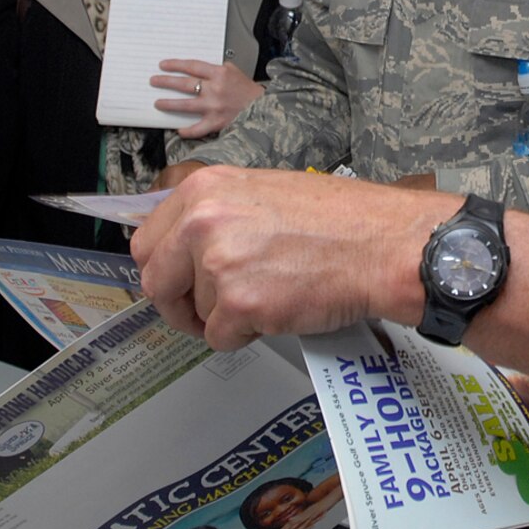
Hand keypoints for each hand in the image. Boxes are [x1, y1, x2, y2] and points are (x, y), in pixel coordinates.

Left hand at [131, 166, 438, 348]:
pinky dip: (246, 335)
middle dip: (176, 302)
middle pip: (155, 280)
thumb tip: (184, 245)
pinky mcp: (239, 304)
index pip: (147, 239)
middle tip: (203, 311)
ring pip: (194, 312)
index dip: (163, 268)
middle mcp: (202, 222)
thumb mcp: (263, 193)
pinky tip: (278, 309)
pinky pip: (220, 338)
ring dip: (224, 316)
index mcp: (205, 190)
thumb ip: (218, 214)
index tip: (176, 281)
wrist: (381, 244)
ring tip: (270, 293)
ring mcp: (218, 264)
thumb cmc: (340, 220)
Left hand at [152, 61, 263, 137]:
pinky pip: (197, 128)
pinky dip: (187, 130)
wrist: (263, 108)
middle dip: (166, 82)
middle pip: (184, 84)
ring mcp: (214, 107)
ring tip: (158, 103)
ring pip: (185, 105)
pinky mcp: (216, 122)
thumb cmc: (248, 90)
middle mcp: (215, 89)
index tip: (163, 65)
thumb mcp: (234, 71)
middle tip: (154, 81)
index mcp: (220, 74)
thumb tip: (198, 70)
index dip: (175, 65)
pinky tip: (179, 130)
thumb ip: (216, 69)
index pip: (192, 66)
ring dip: (169, 104)